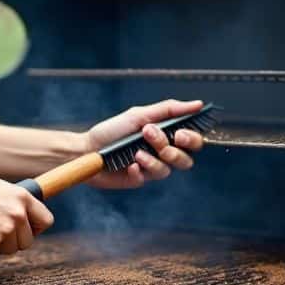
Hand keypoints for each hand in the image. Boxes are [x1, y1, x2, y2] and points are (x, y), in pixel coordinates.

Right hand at [0, 177, 54, 256]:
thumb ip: (17, 202)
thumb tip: (30, 213)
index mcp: (22, 197)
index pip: (46, 220)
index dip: (36, 228)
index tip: (26, 230)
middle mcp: (17, 214)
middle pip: (27, 241)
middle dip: (13, 240)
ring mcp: (5, 230)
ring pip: (10, 250)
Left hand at [82, 99, 206, 188]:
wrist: (86, 148)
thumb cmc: (112, 130)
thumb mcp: (139, 115)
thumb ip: (169, 109)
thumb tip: (197, 104)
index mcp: (165, 135)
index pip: (192, 141)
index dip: (192, 139)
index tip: (179, 134)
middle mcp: (161, 153)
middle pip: (185, 160)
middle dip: (173, 151)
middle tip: (152, 138)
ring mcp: (150, 168)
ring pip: (167, 170)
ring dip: (153, 159)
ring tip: (136, 151)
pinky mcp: (139, 180)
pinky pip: (147, 178)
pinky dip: (139, 170)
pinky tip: (129, 165)